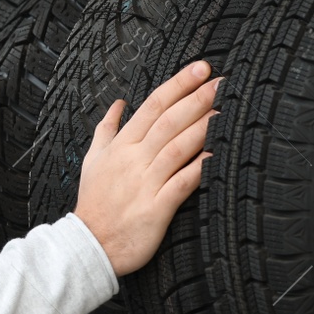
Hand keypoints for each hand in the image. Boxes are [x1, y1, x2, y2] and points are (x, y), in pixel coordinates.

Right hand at [73, 60, 221, 276]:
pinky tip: (217, 155)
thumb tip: (118, 104)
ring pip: (178, 147)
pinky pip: (182, 182)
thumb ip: (106, 129)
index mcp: (121, 145)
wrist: (88, 243)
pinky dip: (200, 167)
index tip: (199, 69)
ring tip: (225, 110)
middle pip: (168, 121)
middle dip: (196, 98)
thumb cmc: (93, 202)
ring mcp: (145, 182)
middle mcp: (134, 159)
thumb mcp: (92, 160)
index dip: (178, 85)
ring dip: (203, 126)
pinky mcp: (156, 207)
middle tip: (220, 82)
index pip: (152, 106)